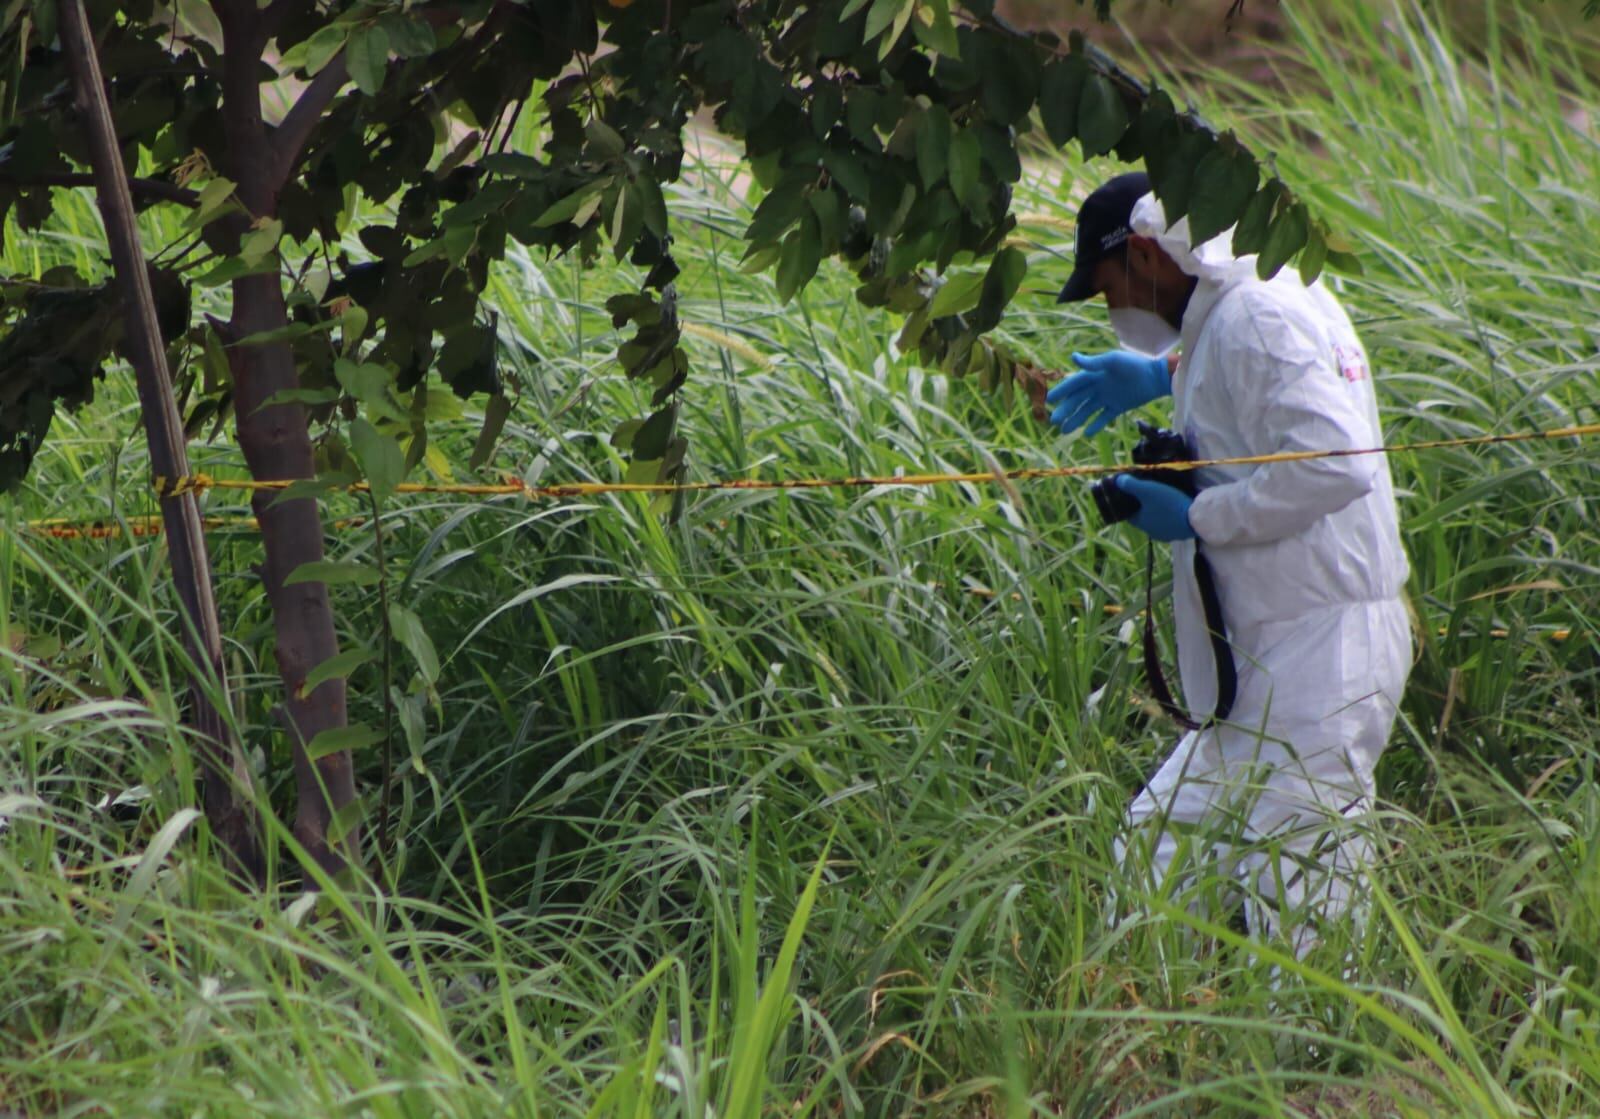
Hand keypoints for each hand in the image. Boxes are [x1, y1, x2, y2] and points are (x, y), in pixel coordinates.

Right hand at [1044, 350, 1170, 436]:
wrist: (1157, 375)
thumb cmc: (1134, 364)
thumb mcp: (1113, 361)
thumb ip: (1093, 363)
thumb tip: (1072, 358)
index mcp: (1095, 373)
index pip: (1073, 384)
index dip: (1061, 391)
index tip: (1049, 401)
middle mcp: (1098, 386)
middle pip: (1078, 400)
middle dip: (1066, 410)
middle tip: (1053, 421)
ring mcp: (1107, 397)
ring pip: (1087, 411)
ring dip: (1076, 420)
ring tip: (1065, 431)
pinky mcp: (1118, 407)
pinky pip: (1103, 417)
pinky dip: (1095, 425)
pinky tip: (1086, 434)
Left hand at [1115, 474, 1196, 541]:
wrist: (1196, 518)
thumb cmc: (1168, 505)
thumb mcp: (1148, 490)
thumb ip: (1131, 485)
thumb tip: (1117, 480)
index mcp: (1141, 523)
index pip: (1128, 513)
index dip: (1128, 501)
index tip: (1132, 490)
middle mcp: (1151, 532)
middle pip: (1143, 516)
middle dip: (1144, 505)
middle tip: (1148, 491)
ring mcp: (1166, 534)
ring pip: (1157, 519)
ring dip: (1158, 510)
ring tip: (1162, 496)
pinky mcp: (1180, 533)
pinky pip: (1170, 521)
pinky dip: (1170, 514)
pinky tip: (1174, 505)